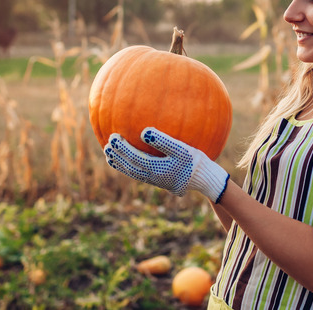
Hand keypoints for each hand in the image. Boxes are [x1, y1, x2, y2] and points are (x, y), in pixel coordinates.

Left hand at [103, 127, 229, 201]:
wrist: (206, 179)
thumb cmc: (195, 161)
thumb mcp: (181, 149)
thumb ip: (162, 141)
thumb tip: (143, 131)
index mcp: (156, 169)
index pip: (133, 158)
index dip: (122, 149)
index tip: (112, 137)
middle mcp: (153, 177)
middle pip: (130, 167)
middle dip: (117, 157)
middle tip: (107, 145)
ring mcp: (156, 180)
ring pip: (133, 173)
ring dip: (121, 164)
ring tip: (110, 155)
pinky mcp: (160, 181)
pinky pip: (140, 174)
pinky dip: (130, 167)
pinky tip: (128, 160)